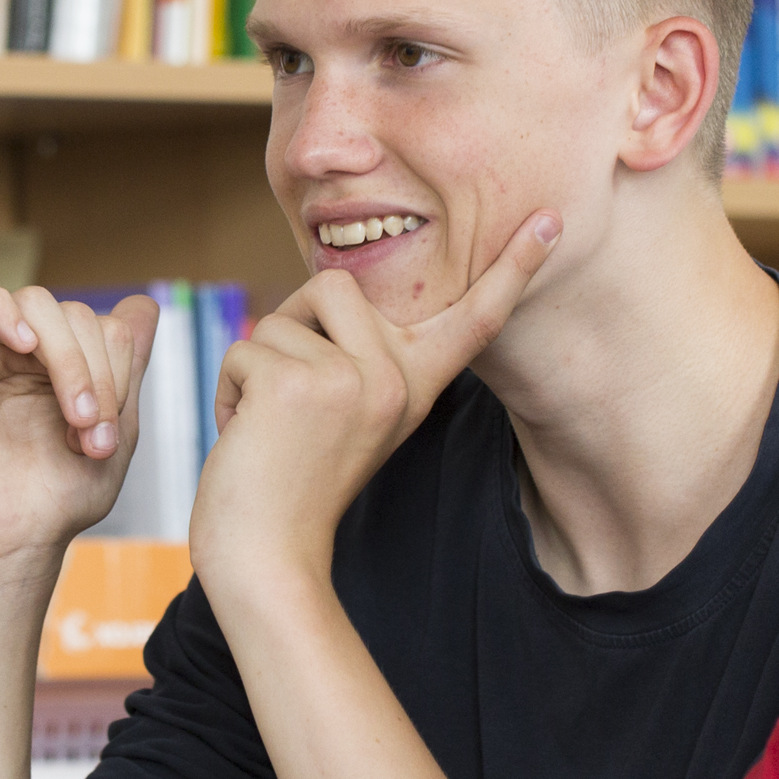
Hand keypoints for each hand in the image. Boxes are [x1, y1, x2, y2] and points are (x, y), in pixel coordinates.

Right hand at [0, 280, 160, 583]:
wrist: (6, 547)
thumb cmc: (54, 500)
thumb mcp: (113, 432)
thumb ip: (127, 369)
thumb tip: (144, 305)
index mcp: (61, 365)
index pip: (104, 323)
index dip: (120, 367)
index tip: (111, 433)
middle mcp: (20, 352)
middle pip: (73, 311)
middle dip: (96, 371)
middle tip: (92, 433)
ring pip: (32, 302)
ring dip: (67, 357)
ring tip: (73, 418)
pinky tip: (24, 346)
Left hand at [189, 213, 559, 606]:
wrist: (269, 558)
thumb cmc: (294, 486)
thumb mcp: (351, 414)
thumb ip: (355, 356)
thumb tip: (325, 287)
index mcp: (418, 384)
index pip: (474, 318)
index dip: (514, 268)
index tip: (550, 220)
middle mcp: (398, 379)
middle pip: (334, 284)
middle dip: (290, 328)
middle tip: (289, 405)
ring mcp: (355, 380)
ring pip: (280, 318)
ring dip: (254, 367)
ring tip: (268, 428)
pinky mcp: (301, 384)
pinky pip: (244, 349)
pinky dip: (228, 391)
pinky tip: (247, 437)